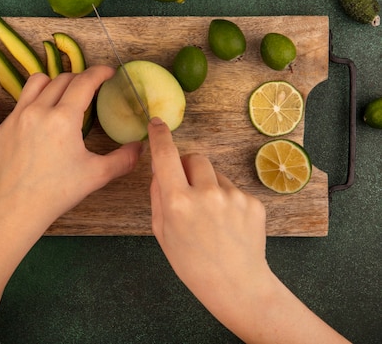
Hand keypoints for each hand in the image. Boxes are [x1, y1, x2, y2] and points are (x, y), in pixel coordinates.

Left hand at [0, 65, 141, 232]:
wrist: (17, 208)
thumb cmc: (57, 192)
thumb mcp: (96, 175)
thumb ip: (123, 159)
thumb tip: (140, 147)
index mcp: (63, 119)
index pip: (84, 82)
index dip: (99, 73)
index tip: (108, 72)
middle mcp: (38, 111)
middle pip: (62, 79)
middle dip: (80, 79)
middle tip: (90, 89)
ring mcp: (17, 117)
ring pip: (37, 82)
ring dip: (54, 82)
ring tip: (63, 94)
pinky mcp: (4, 127)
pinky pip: (21, 103)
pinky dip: (35, 103)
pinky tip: (42, 121)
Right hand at [148, 116, 267, 292]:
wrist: (236, 286)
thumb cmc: (192, 263)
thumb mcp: (162, 233)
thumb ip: (158, 197)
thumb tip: (160, 170)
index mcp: (178, 202)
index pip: (166, 156)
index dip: (160, 136)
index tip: (157, 123)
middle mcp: (206, 193)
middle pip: (195, 158)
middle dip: (188, 168)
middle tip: (188, 192)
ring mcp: (233, 196)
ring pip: (215, 174)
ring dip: (209, 186)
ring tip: (212, 218)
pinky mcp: (253, 202)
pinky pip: (233, 189)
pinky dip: (227, 201)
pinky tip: (228, 225)